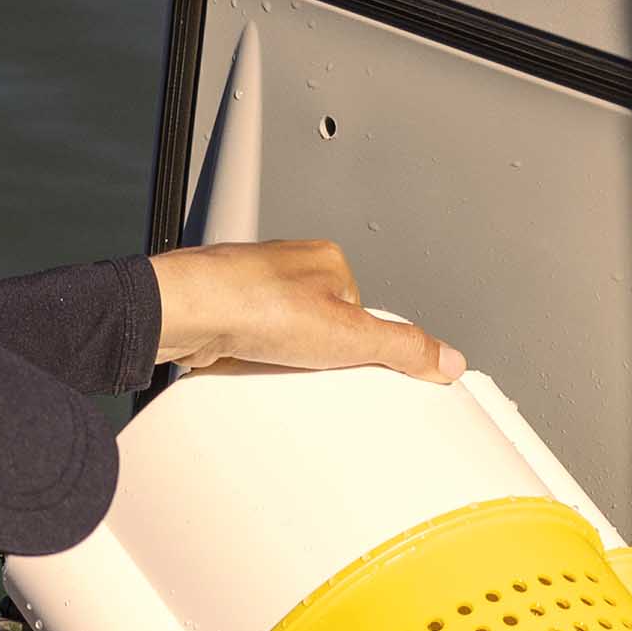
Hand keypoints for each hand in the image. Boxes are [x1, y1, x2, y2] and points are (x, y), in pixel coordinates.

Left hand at [150, 240, 465, 381]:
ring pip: (288, 338)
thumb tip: (446, 359)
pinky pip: (255, 348)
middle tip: (312, 370)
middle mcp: (290, 267)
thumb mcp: (348, 335)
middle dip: (322, 356)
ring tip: (276, 367)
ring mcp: (255, 289)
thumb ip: (402, 347)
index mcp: (327, 260)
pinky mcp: (228, 314)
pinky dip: (255, 363)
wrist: (185, 312)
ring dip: (285, 361)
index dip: (362, 349)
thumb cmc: (252, 303)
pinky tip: (251, 367)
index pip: (366, 314)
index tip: (360, 370)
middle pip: (327, 328)